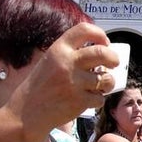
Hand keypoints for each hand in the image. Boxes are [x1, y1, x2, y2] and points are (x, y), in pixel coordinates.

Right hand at [4, 22, 117, 137]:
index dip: (99, 34)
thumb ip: (72, 55)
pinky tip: (86, 100)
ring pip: (107, 78)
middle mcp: (67, 63)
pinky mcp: (79, 101)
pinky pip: (100, 98)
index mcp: (58, 49)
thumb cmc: (42, 86)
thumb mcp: (51, 61)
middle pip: (102, 53)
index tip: (105, 42)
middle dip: (114, 58)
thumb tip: (103, 53)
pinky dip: (97, 100)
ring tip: (99, 86)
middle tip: (114, 63)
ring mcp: (74, 82)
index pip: (84, 30)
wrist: (27, 111)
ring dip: (108, 83)